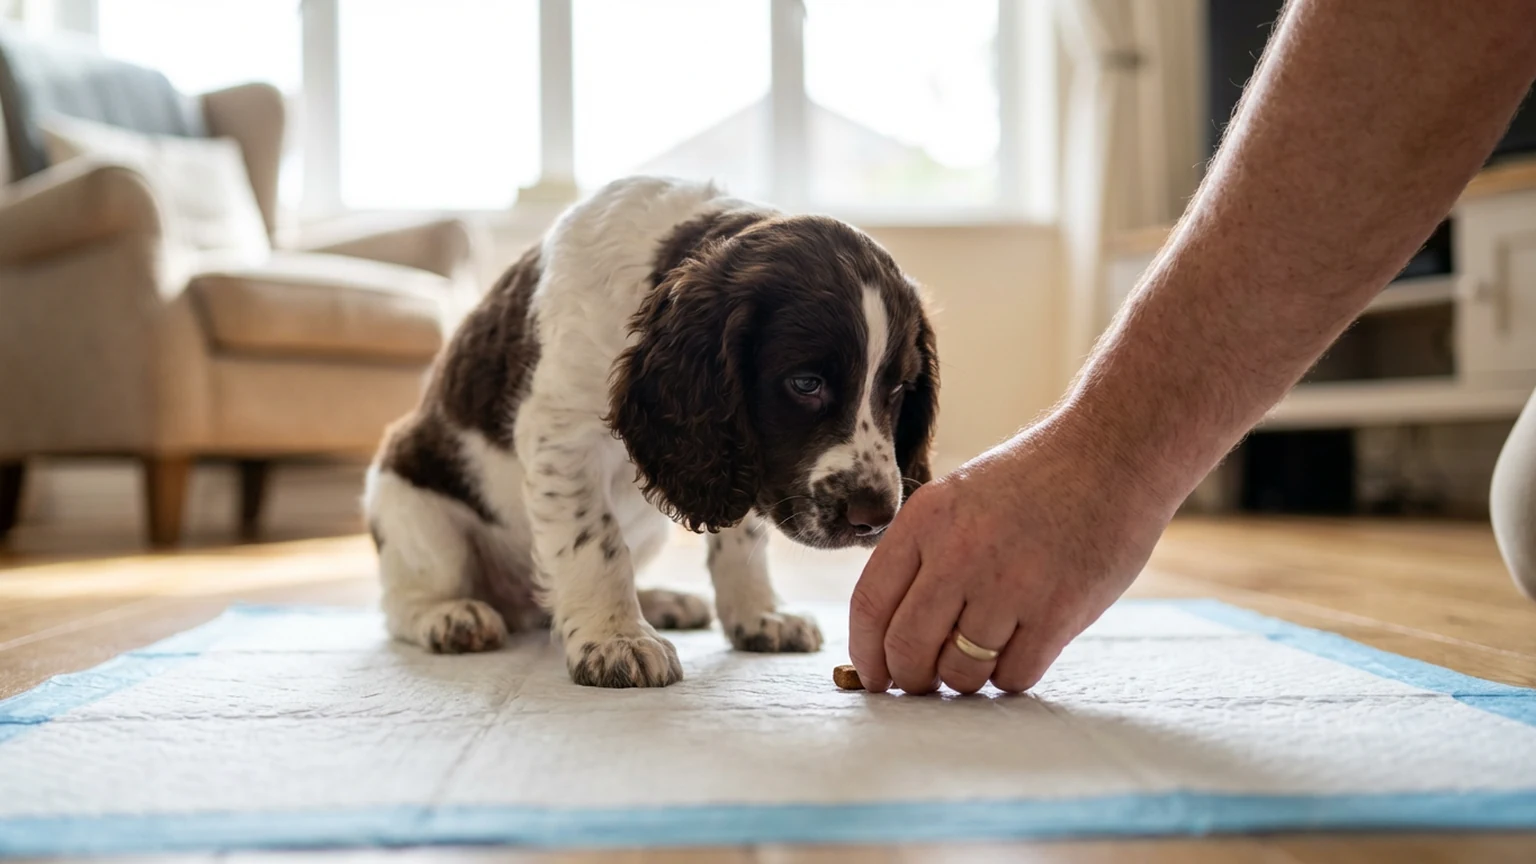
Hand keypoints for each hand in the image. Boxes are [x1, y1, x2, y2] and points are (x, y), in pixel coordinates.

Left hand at [848, 413, 1179, 694]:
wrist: (1114, 454)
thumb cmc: (1036, 482)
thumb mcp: (959, 498)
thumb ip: (923, 555)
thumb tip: (889, 634)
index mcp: (926, 519)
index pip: (871, 603)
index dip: (865, 653)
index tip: (874, 677)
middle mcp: (960, 552)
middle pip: (908, 648)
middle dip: (911, 679)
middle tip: (925, 682)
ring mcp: (1009, 584)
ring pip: (960, 671)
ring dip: (965, 679)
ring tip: (981, 655)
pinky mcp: (1058, 612)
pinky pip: (1013, 676)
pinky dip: (1010, 675)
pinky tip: (1021, 648)